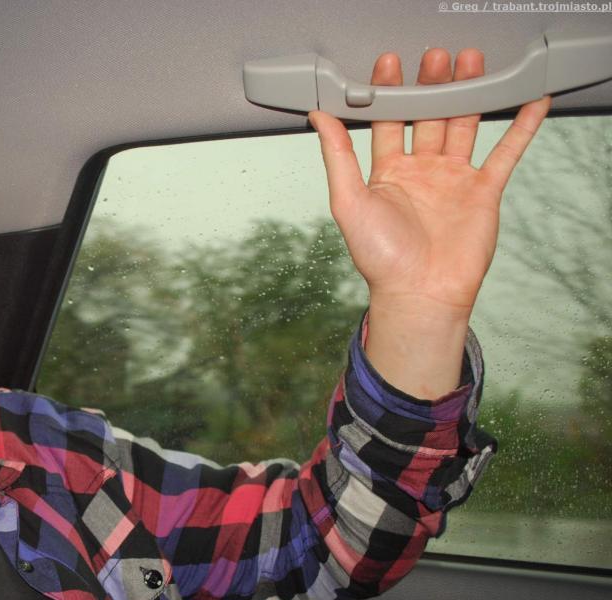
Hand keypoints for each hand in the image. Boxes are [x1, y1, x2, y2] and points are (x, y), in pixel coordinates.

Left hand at [309, 48, 549, 397]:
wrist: (420, 293)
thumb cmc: (380, 257)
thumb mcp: (349, 200)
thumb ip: (338, 155)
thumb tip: (318, 117)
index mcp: (387, 172)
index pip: (389, 120)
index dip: (389, 92)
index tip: (389, 65)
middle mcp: (421, 171)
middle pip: (429, 116)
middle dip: (432, 85)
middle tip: (435, 57)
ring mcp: (454, 179)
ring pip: (464, 125)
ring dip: (469, 94)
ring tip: (472, 62)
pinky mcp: (483, 191)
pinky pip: (506, 152)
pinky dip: (521, 128)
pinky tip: (531, 102)